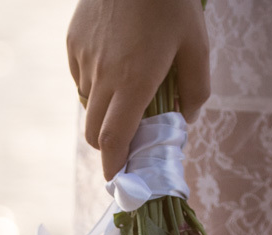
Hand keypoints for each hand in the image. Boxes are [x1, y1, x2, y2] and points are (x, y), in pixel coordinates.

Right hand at [67, 0, 209, 178]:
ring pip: (89, 104)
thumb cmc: (173, 4)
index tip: (117, 180)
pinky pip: (81, 77)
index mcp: (134, 81)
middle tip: (129, 142)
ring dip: (105, 110)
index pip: (113, 140)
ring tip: (128, 87)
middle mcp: (103, 75)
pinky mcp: (73, 44)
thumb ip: (196, 91)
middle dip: (109, 145)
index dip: (112, 166)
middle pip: (94, 132)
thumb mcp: (197, 46)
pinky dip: (96, 83)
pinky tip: (115, 60)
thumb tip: (186, 121)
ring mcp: (83, 59)